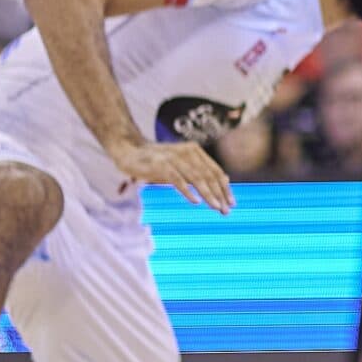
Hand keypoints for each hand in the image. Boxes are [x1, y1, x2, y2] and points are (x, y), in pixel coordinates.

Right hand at [109, 139, 234, 211]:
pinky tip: (195, 202)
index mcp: (195, 151)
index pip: (215, 171)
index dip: (225, 188)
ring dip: (208, 194)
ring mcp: (174, 157)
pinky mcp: (160, 164)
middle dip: (219, 194)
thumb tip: (219, 187)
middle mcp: (187, 152)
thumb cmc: (157, 161)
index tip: (231, 203)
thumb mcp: (180, 165)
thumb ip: (196, 173)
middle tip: (226, 210)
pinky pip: (178, 179)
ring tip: (216, 208)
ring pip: (196, 178)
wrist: (130, 151)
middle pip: (209, 175)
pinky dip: (188, 191)